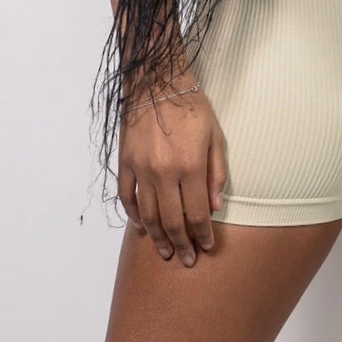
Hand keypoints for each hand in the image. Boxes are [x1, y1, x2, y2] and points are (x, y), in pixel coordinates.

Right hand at [118, 75, 227, 265]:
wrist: (156, 81)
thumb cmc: (192, 106)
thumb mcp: (216, 137)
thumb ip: (217, 174)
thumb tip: (215, 207)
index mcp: (190, 166)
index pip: (197, 213)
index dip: (203, 235)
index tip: (207, 247)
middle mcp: (163, 172)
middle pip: (172, 221)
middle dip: (181, 244)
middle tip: (187, 260)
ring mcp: (141, 169)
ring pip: (147, 214)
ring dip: (157, 237)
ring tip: (165, 251)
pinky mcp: (125, 162)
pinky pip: (127, 197)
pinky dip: (134, 215)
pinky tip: (142, 227)